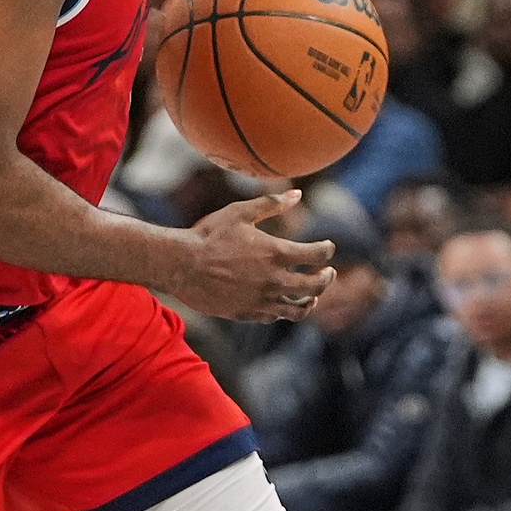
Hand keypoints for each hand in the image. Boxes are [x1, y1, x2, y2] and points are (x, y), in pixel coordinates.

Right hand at [167, 191, 335, 321]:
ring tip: (313, 295)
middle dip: (327, 278)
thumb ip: (271, 203)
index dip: (327, 249)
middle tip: (329, 272)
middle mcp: (274, 280)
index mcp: (276, 253)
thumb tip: (298, 194)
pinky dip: (285, 310)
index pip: (318, 255)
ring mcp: (262, 300)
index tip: (328, 246)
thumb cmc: (209, 235)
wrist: (180, 265)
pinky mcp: (248, 313)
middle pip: (316, 285)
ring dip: (311, 300)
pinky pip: (275, 316)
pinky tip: (284, 302)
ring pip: (300, 308)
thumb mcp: (239, 212)